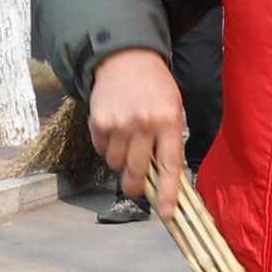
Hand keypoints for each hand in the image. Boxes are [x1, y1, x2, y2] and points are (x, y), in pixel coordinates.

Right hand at [84, 46, 185, 198]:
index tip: (167, 214)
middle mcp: (144, 123)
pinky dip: (107, 148)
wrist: (126, 57)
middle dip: (135, 186)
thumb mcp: (172, 109)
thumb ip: (169, 141)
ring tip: (126, 143)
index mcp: (169, 121)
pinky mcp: (99, 122)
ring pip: (116, 164)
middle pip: (137, 172)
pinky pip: (101, 151)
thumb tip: (163, 180)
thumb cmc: (155, 87)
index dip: (168, 193)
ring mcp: (119, 123)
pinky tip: (114, 131)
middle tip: (135, 187)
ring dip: (120, 162)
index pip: (170, 166)